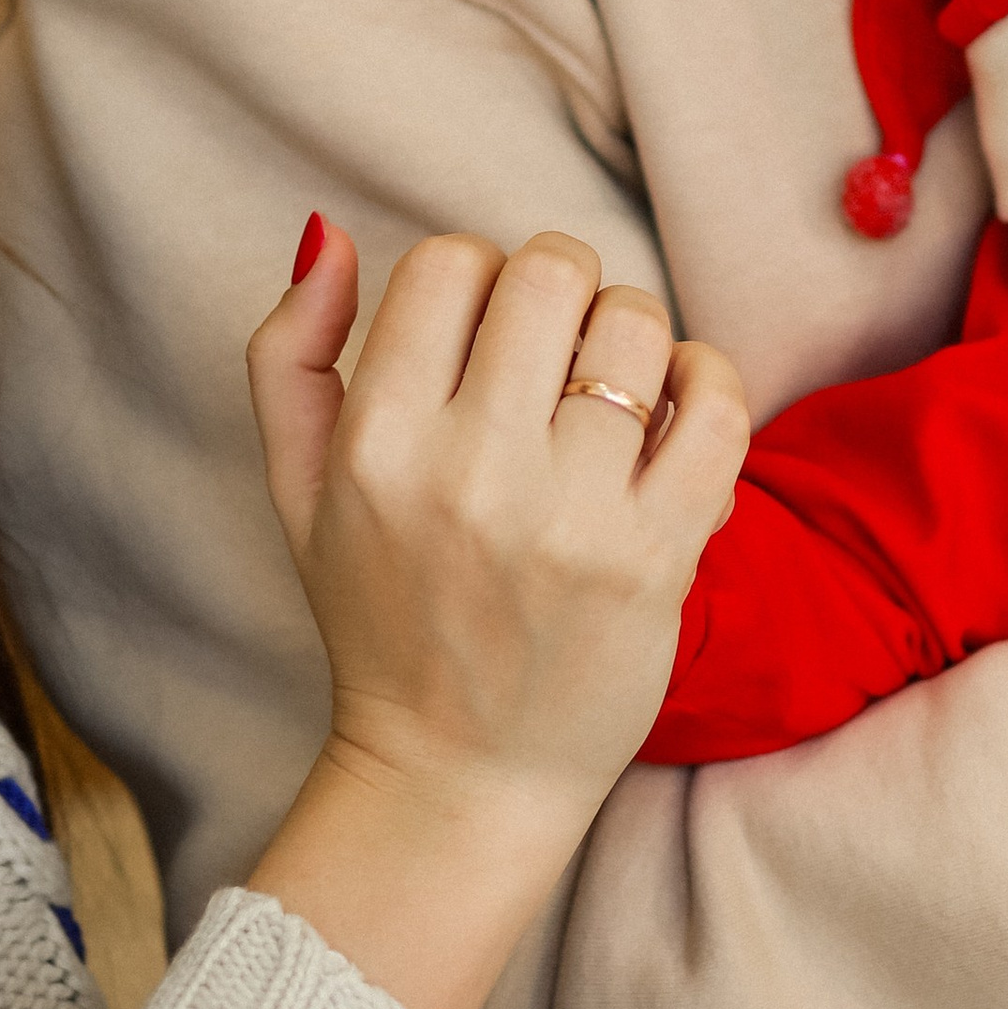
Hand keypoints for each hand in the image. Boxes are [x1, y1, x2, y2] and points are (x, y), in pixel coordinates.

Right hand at [245, 217, 747, 1008]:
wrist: (459, 778)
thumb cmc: (381, 616)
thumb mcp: (299, 488)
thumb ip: (290, 350)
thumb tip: (328, 229)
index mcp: (377, 446)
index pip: (450, 262)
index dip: (477, 278)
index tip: (483, 337)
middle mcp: (470, 474)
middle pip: (553, 269)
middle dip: (562, 290)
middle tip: (554, 354)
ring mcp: (571, 518)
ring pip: (638, 324)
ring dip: (631, 338)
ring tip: (609, 395)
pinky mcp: (656, 556)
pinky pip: (717, 402)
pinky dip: (706, 382)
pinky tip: (672, 414)